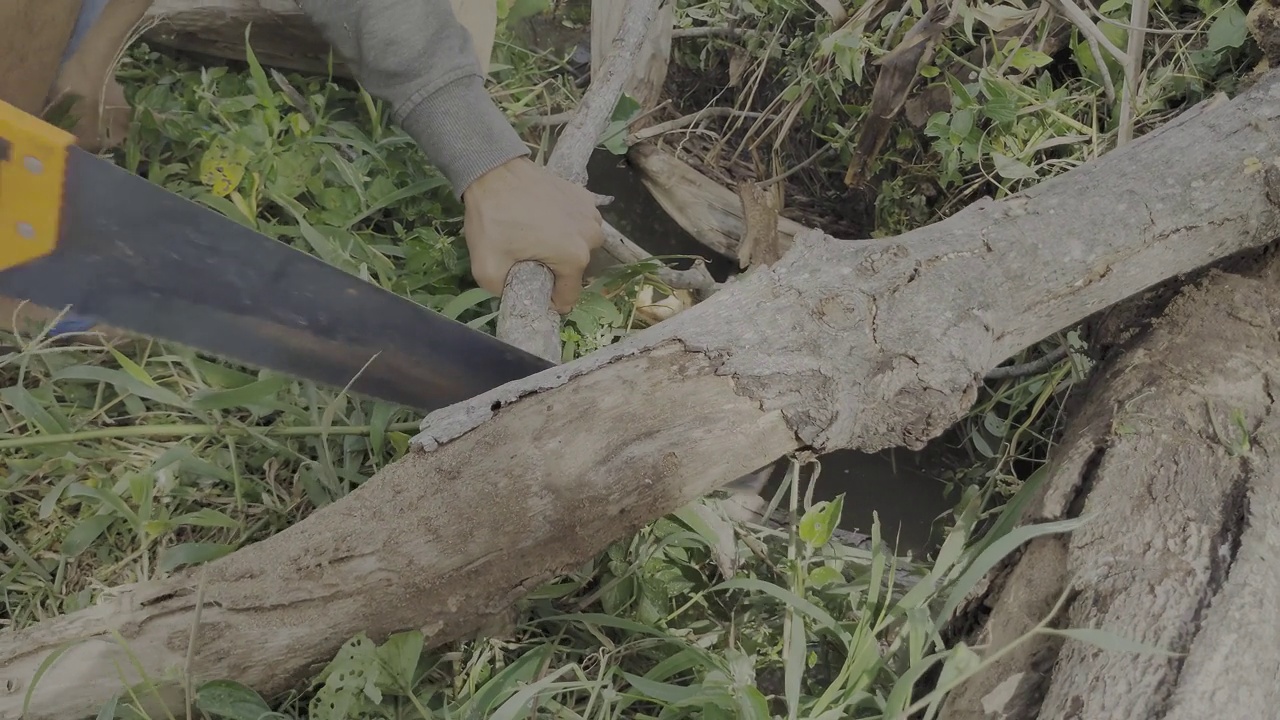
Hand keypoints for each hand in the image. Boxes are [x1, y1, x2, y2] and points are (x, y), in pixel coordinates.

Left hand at [462, 157, 604, 313]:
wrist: (494, 171)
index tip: (527, 285)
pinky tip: (543, 218)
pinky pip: (578, 225)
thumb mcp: (487, 269)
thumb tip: (520, 298)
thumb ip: (506, 294)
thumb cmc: (492, 219)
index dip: (546, 299)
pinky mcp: (586, 197)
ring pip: (579, 247)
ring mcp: (591, 214)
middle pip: (574, 271)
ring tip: (535, 236)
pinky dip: (564, 227)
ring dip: (561, 248)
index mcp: (574, 257)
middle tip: (526, 255)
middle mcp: (591, 237)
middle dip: (553, 271)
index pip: (567, 298)